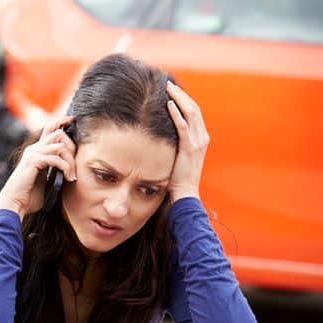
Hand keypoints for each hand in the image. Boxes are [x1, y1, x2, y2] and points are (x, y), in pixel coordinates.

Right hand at [0, 116, 76, 219]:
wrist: (14, 204)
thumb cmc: (28, 197)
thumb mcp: (46, 181)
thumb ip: (55, 171)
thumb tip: (71, 170)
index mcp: (36, 151)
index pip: (50, 130)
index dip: (62, 123)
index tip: (73, 121)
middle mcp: (34, 149)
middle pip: (58, 133)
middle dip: (72, 147)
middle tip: (75, 167)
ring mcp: (32, 154)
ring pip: (59, 145)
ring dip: (70, 161)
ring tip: (72, 176)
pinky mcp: (33, 161)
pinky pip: (55, 158)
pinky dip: (65, 167)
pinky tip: (67, 178)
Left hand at [166, 81, 209, 202]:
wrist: (185, 192)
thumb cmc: (179, 176)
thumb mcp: (181, 155)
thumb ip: (178, 142)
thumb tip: (164, 132)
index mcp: (201, 137)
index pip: (194, 112)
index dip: (184, 99)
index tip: (172, 90)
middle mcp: (202, 137)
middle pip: (194, 108)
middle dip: (181, 94)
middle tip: (168, 84)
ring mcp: (197, 142)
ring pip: (190, 113)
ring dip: (179, 98)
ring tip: (168, 88)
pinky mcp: (189, 148)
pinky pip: (183, 126)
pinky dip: (176, 113)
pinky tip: (168, 104)